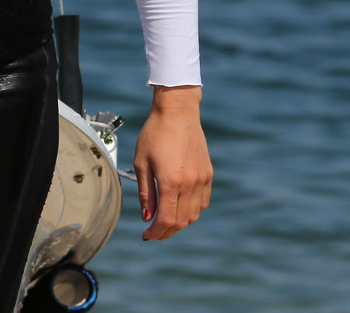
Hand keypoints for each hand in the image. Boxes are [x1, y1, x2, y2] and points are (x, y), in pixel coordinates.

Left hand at [132, 84, 211, 240]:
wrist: (177, 114)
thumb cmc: (155, 134)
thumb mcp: (141, 162)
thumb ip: (146, 192)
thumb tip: (147, 217)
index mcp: (171, 182)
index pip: (166, 219)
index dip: (156, 232)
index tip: (146, 236)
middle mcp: (190, 184)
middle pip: (181, 221)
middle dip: (167, 231)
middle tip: (154, 233)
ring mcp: (202, 180)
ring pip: (194, 214)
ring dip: (180, 223)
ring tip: (165, 222)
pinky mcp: (208, 174)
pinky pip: (203, 202)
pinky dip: (192, 210)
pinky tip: (180, 208)